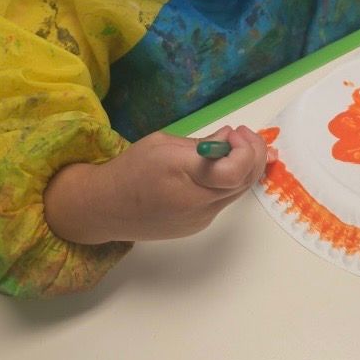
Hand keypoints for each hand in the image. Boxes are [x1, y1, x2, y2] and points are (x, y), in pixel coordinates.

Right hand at [44, 125, 270, 243]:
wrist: (106, 208)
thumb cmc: (131, 169)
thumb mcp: (163, 144)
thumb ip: (201, 143)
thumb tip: (230, 138)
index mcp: (183, 177)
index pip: (233, 172)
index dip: (244, 150)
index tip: (233, 133)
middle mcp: (196, 204)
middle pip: (244, 182)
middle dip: (253, 153)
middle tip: (242, 135)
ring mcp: (200, 219)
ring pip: (238, 192)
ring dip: (245, 167)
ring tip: (234, 147)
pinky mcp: (199, 226)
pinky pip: (224, 200)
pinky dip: (230, 181)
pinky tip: (220, 166)